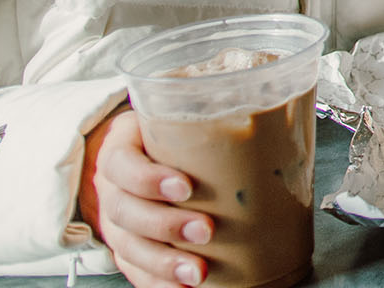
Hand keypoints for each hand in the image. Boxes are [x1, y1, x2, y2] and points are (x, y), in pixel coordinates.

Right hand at [79, 109, 210, 287]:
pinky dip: (157, 283)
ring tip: (198, 272)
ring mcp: (117, 224)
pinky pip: (135, 272)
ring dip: (164, 263)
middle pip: (125, 212)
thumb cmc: (162, 140)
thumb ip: (205, 117)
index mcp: (121, 152)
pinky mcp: (127, 250)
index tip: (185, 186)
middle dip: (166, 225)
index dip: (149, 179)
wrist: (130, 160)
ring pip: (128, 248)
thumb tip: (271, 112)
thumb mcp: (174, 119)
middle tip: (205, 230)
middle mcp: (113, 190)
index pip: (123, 164)